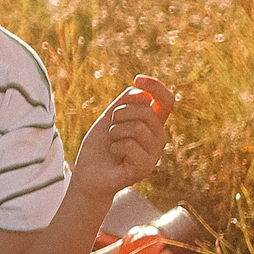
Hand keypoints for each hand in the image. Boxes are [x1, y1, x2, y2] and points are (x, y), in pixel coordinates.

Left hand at [71, 75, 173, 197]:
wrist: (87, 175)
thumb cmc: (100, 146)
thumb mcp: (109, 117)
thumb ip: (125, 102)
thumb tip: (143, 93)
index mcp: (153, 124)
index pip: (166, 101)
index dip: (156, 86)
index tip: (138, 78)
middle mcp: (158, 138)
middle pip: (146, 111)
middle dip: (120, 114)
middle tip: (111, 127)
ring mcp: (154, 154)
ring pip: (137, 127)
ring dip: (115, 132)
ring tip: (112, 143)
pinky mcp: (145, 168)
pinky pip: (129, 145)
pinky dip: (114, 147)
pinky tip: (115, 156)